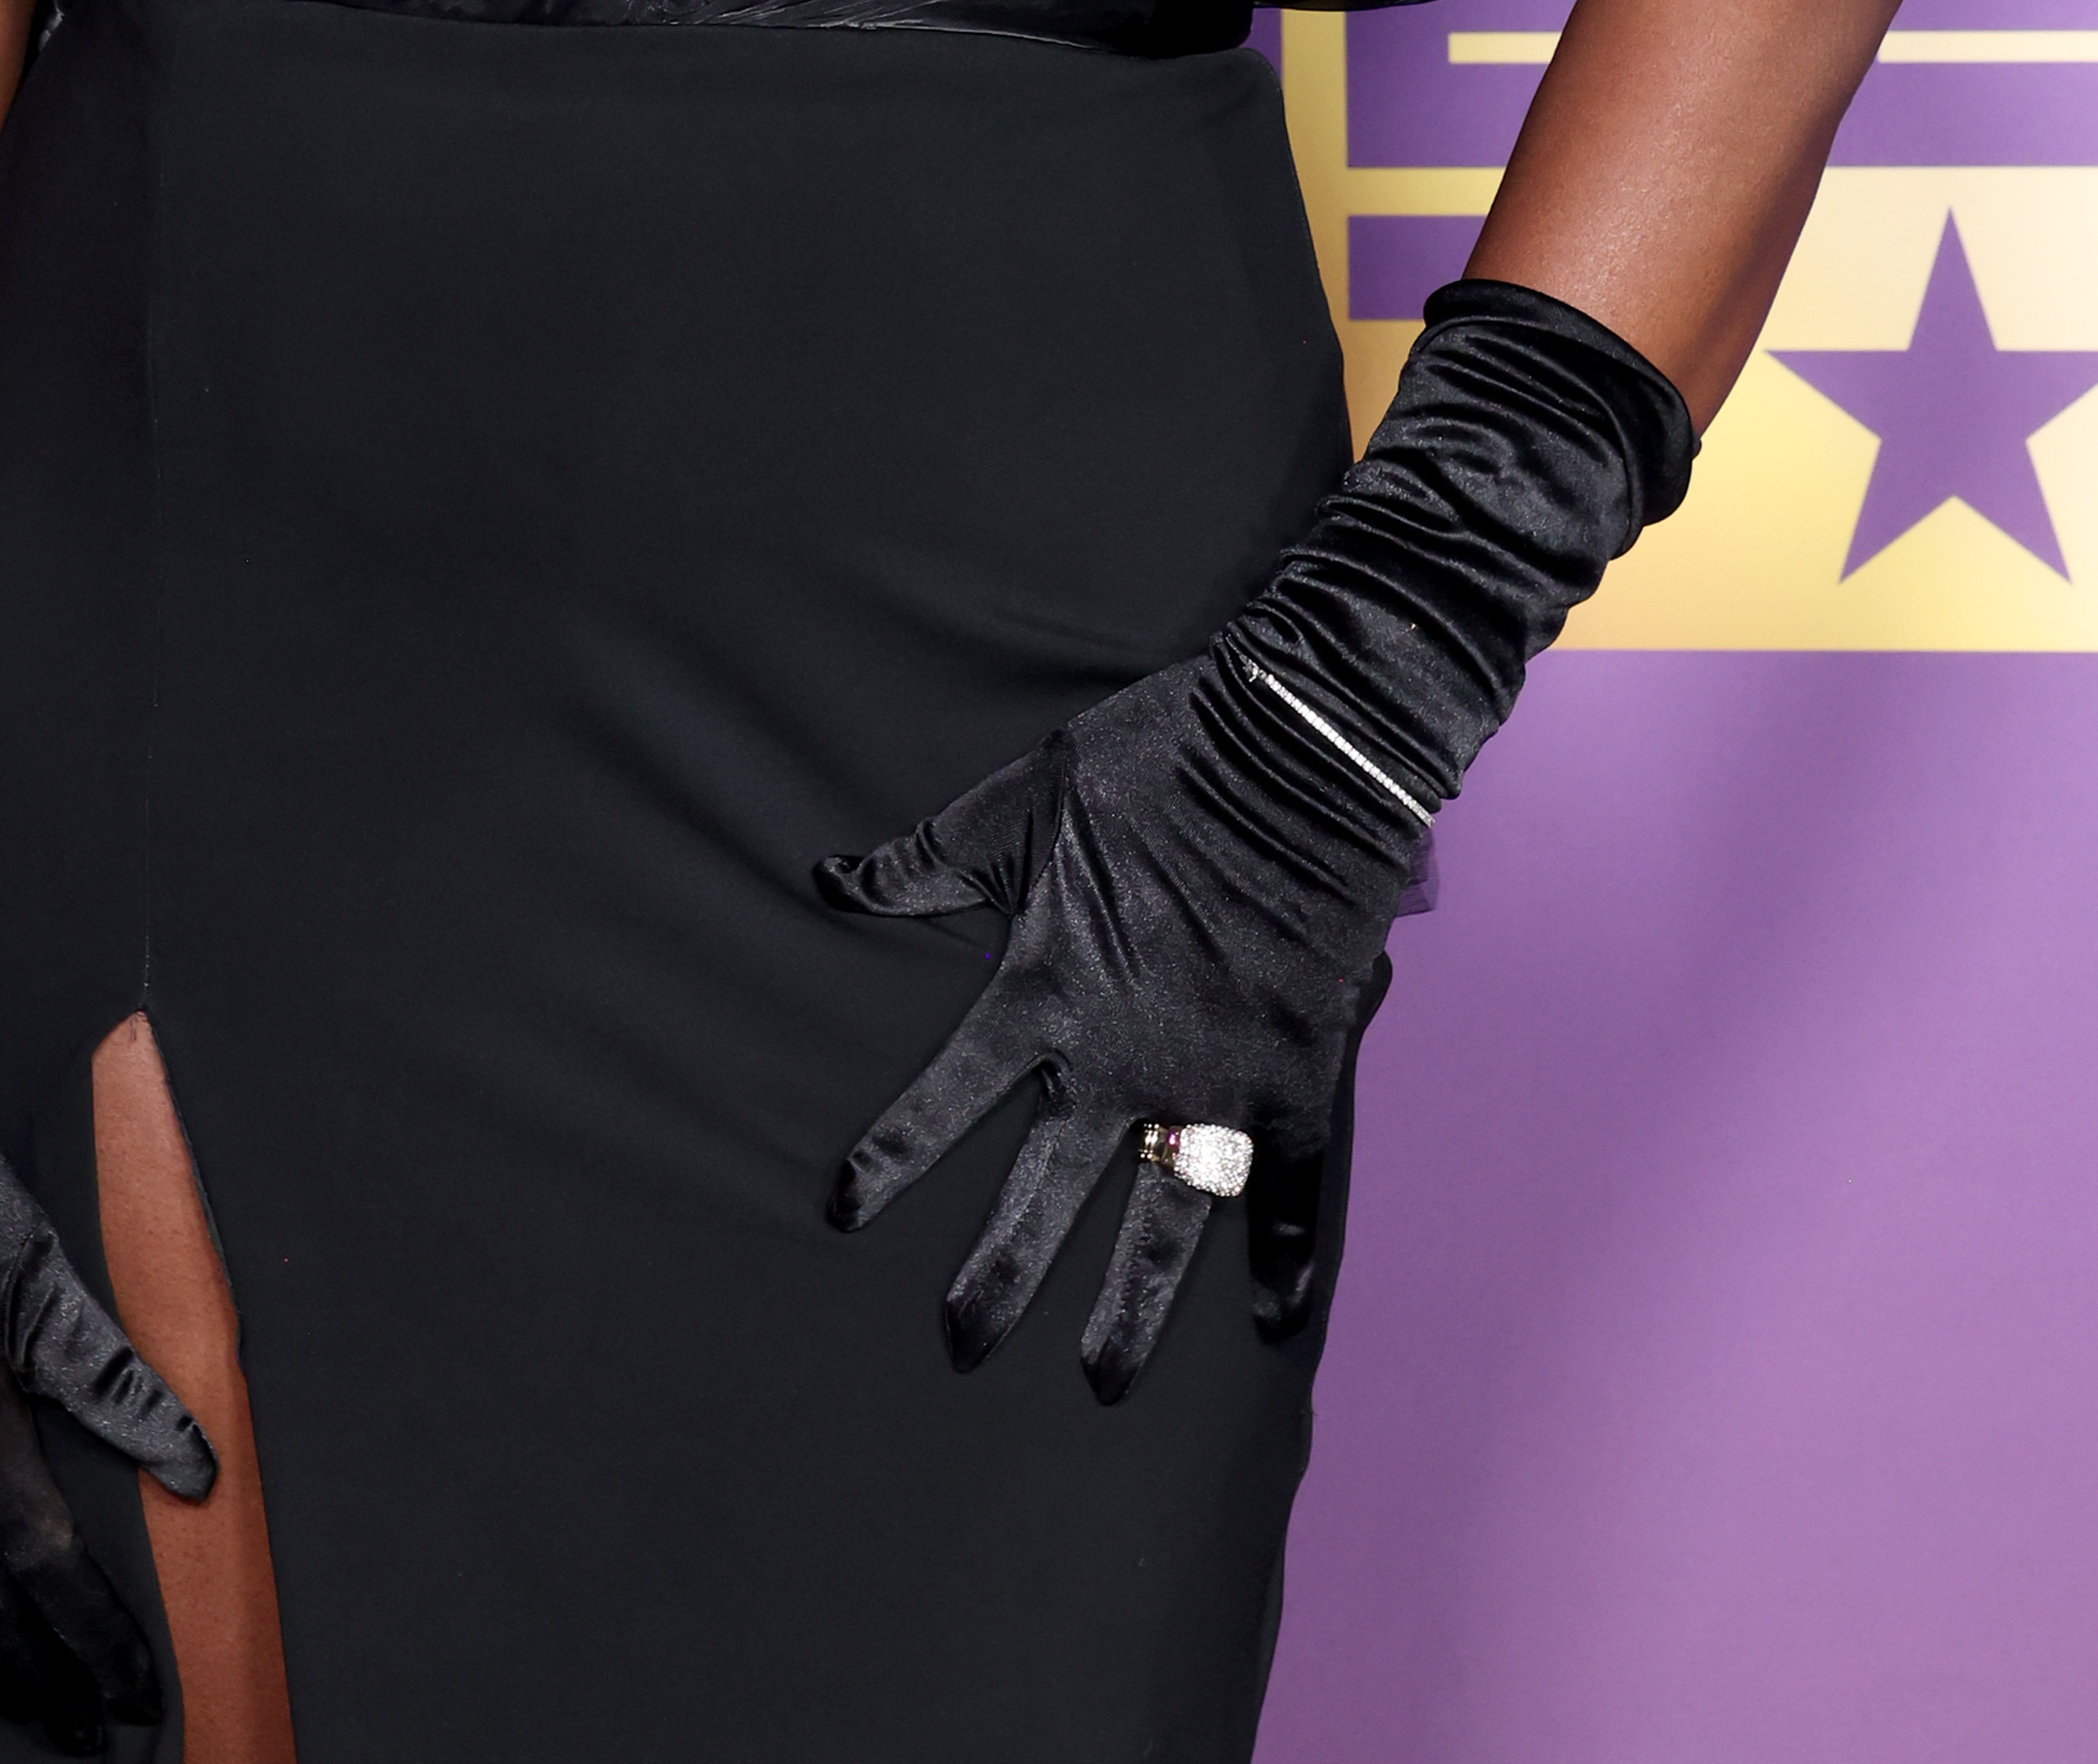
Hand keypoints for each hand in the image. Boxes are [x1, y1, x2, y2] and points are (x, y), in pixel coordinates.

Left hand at [817, 278, 1697, 1404]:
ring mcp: (1213, 1078)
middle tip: (957, 1347)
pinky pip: (1289, 1189)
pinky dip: (1286, 1255)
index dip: (891, 1158)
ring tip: (1098, 1383)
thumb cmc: (1150, 762)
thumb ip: (928, 861)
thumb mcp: (1016, 803)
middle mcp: (1118, 1059)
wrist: (1293, 746)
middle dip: (997, 1278)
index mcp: (1041, 990)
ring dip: (1127, 1310)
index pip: (946, 1098)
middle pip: (1043, 1195)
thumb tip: (832, 880)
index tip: (845, 1213)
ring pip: (1159, 1223)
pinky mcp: (1297, 1075)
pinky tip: (1270, 1323)